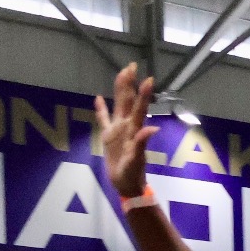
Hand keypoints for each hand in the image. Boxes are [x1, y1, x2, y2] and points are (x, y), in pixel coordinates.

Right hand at [94, 63, 159, 199]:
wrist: (126, 184)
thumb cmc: (132, 174)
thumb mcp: (136, 160)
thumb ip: (142, 143)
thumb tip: (152, 128)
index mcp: (133, 130)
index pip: (140, 108)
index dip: (143, 94)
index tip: (148, 78)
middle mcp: (126, 126)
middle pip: (128, 100)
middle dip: (130, 83)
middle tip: (132, 65)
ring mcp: (117, 130)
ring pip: (118, 105)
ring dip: (120, 89)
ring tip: (121, 73)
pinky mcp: (108, 136)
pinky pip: (103, 119)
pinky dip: (100, 110)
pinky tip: (97, 98)